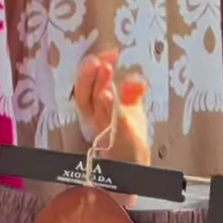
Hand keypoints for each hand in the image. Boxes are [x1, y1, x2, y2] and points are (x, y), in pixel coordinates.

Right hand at [74, 50, 150, 165]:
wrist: (132, 169)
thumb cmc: (126, 139)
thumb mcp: (130, 111)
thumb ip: (130, 94)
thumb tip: (137, 79)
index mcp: (94, 107)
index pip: (89, 83)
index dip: (95, 68)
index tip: (111, 52)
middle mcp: (94, 118)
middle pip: (86, 95)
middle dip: (92, 76)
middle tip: (101, 61)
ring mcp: (105, 131)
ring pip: (98, 109)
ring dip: (101, 89)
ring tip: (105, 71)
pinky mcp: (118, 142)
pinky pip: (114, 125)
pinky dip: (111, 110)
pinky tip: (110, 97)